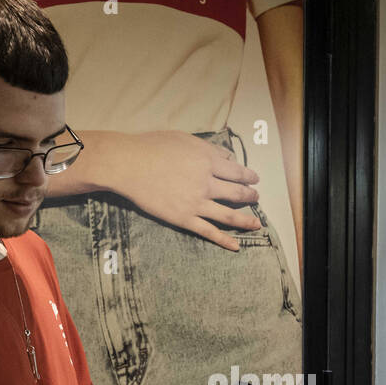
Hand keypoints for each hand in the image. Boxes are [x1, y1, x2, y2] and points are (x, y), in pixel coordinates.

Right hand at [106, 131, 262, 250]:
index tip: (254, 179)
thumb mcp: (184, 139)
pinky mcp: (184, 218)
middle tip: (256, 198)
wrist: (128, 165)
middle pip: (236, 192)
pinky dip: (224, 240)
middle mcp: (206, 182)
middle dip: (250, 196)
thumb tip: (227, 155)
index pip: (236, 171)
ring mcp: (196, 202)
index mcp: (207, 161)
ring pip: (228, 215)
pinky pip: (209, 232)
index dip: (248, 176)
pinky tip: (236, 246)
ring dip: (246, 220)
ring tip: (256, 223)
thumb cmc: (152, 147)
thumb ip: (208, 148)